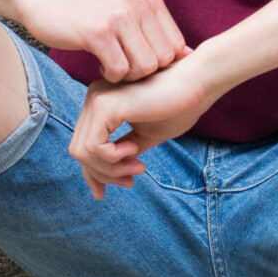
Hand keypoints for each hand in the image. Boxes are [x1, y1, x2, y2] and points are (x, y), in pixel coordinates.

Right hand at [16, 0, 187, 84]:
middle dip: (144, 72)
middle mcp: (139, 3)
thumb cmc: (87, 13)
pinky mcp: (98, 32)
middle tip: (123, 67)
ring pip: (144, 67)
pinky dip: (110, 75)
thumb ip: (154, 31)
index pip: (176, 46)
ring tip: (112, 64)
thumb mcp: (126, 12)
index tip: (137, 62)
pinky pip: (119, 70)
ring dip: (127, 76)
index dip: (159, 64)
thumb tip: (190, 55)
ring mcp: (119, 16)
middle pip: (163, 60)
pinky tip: (99, 64)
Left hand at [71, 55, 217, 197]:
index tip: (104, 193)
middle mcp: (94, 98)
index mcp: (102, 104)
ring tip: (138, 167)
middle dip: (103, 174)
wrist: (198, 83)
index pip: (83, 144)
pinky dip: (112, 158)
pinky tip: (134, 150)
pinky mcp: (104, 105)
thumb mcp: (142, 138)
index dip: (92, 173)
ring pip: (83, 152)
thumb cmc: (177, 107)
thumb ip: (120, 154)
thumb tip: (100, 181)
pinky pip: (93, 147)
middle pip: (79, 150)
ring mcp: (97, 99)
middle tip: (131, 179)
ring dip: (110, 169)